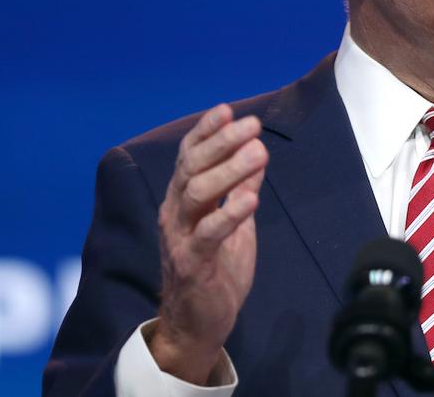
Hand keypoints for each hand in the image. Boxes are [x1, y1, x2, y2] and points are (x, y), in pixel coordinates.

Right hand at [149, 103, 267, 384]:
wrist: (197, 324)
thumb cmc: (215, 269)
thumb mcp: (233, 223)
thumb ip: (239, 190)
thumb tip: (257, 153)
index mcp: (182, 200)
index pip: (188, 156)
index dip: (206, 132)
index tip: (228, 110)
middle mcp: (175, 213)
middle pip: (192, 168)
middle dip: (222, 142)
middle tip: (252, 125)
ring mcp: (180, 238)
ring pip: (196, 194)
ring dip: (229, 170)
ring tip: (258, 153)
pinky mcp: (192, 264)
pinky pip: (208, 234)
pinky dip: (229, 213)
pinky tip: (251, 198)